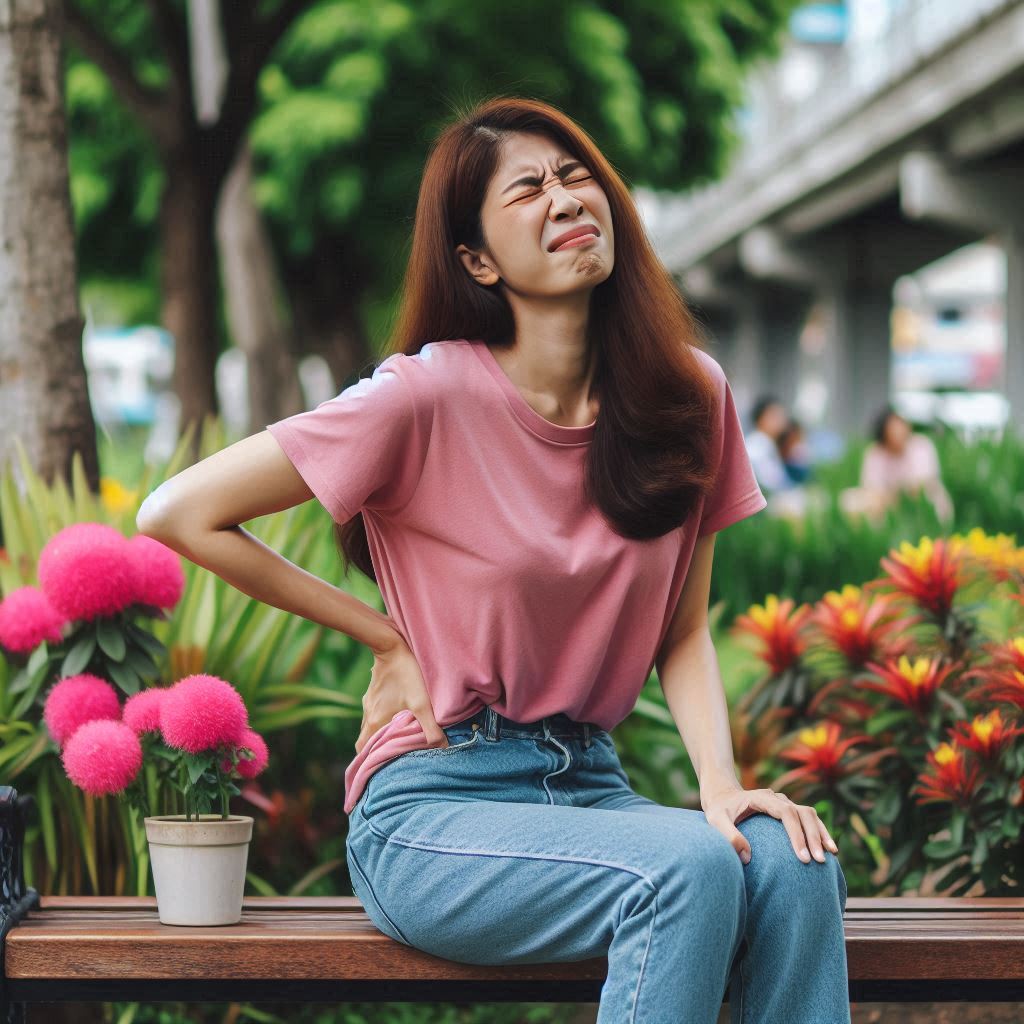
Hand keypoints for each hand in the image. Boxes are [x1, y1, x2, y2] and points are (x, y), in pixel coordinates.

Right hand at [354, 630, 446, 754]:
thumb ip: (432, 727)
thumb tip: (443, 747)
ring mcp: (369, 703)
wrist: (391, 645)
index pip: (365, 752)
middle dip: (376, 751)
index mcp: (376, 722)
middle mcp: (368, 715)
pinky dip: (382, 721)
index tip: (385, 767)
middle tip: (393, 756)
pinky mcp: (373, 693)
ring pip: (369, 727)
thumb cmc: (407, 674)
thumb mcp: (422, 703)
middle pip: (366, 742)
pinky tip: (398, 717)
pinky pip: (373, 714)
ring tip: (398, 739)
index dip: (372, 762)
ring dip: (380, 735)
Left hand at [701, 784, 838, 865]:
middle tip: (818, 861)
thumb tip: (747, 857)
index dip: (796, 834)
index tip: (802, 857)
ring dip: (821, 833)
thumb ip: (728, 836)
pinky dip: (819, 832)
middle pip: (803, 813)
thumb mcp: (716, 820)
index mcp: (762, 798)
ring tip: (831, 855)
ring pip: (810, 814)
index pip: (786, 813)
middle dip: (813, 836)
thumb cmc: (719, 809)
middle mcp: (777, 798)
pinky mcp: (788, 811)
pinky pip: (809, 820)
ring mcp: (785, 803)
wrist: (722, 796)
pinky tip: (828, 849)